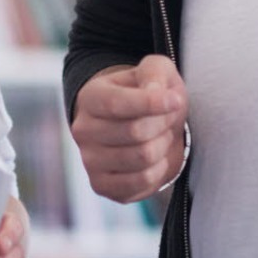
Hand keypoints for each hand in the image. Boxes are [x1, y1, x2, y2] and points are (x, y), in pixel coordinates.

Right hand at [71, 55, 187, 202]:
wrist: (140, 125)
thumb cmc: (148, 94)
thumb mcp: (155, 71)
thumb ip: (154, 73)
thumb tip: (155, 93)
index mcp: (90, 97)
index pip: (117, 103)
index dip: (151, 103)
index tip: (175, 100)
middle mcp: (83, 130)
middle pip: (135, 132)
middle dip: (163, 124)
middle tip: (168, 117)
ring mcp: (89, 160)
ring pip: (143, 157)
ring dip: (163, 145)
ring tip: (161, 135)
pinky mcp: (101, 185)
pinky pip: (142, 181)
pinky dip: (160, 169)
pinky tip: (157, 158)